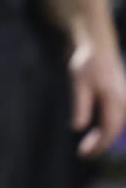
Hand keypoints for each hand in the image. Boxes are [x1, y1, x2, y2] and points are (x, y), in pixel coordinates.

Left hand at [70, 35, 125, 156]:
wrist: (97, 44)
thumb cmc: (86, 61)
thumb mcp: (79, 82)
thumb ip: (80, 105)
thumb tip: (77, 128)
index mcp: (115, 100)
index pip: (108, 130)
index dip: (97, 145)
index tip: (84, 154)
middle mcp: (123, 102)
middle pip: (113, 130)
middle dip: (99, 144)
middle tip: (84, 155)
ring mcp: (123, 98)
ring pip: (115, 124)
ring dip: (103, 137)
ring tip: (88, 146)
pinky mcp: (119, 96)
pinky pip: (115, 117)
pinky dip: (106, 127)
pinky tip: (96, 131)